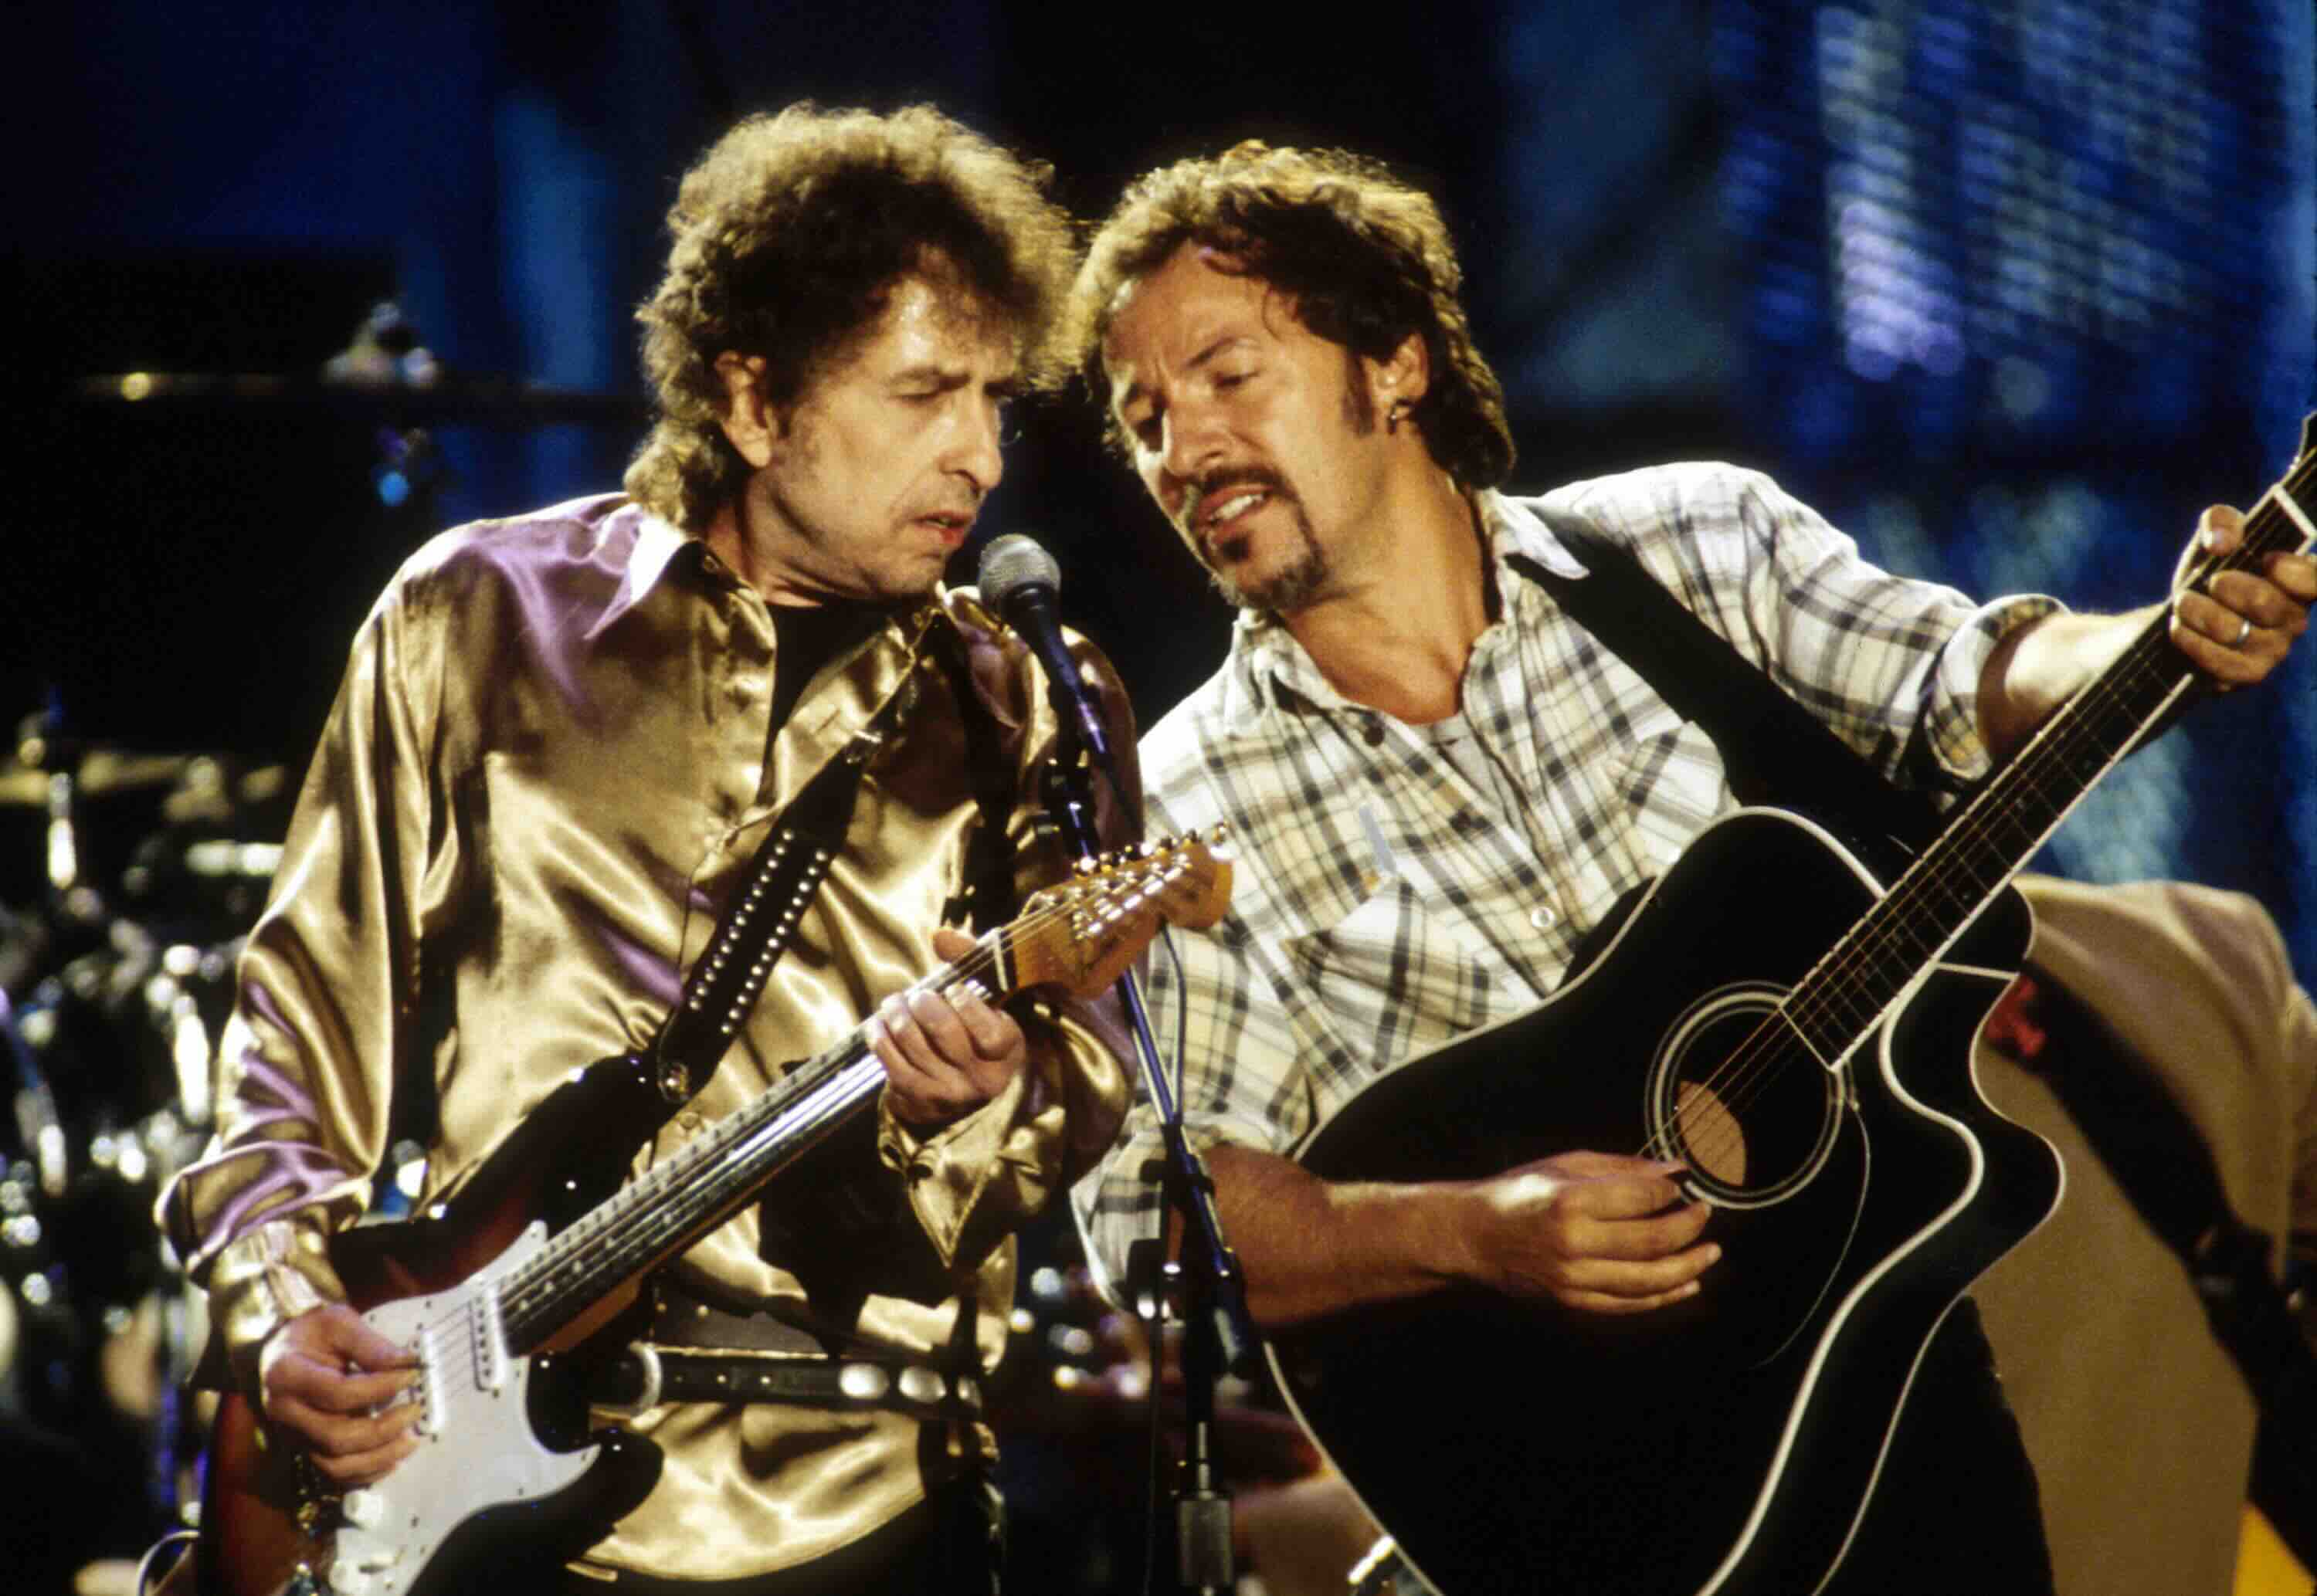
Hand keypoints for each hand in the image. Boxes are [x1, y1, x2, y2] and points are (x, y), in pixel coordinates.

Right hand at [257, 1303, 420, 1487]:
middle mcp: (285, 1412)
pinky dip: (367, 1473)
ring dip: (379, 1458)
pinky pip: (334, 1474)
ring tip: (411, 1440)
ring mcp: (293, 1435)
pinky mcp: (305, 1447)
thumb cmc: (311, 1333)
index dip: (379, 1388)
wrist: (282, 1351)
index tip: (411, 1375)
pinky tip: (394, 1458)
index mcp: (287, 1375)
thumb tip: (406, 1363)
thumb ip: (369, 1343)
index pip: (338, 1393)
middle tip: (415, 1410)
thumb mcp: (337, 1322)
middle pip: (336, 1437)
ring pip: (334, 1464)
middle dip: (383, 1429)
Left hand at [871, 925, 1028, 1125]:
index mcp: (1007, 1052)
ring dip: (897, 1015)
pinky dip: (879, 1037)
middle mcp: (982, 1079)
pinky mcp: (917, 1098)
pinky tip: (878, 1023)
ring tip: (894, 1004)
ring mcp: (949, 1093)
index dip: (968, 1006)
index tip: (953, 989)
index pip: (990, 1035)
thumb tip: (940, 935)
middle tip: (919, 996)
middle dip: (924, 1004)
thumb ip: (970, 960)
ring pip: (913, 1044)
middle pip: (946, 1034)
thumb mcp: (985, 1001)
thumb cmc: (972, 1030)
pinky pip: (891, 1062)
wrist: (956, 1092)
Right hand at [1459, 1150, 1717, 1314]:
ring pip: (1647, 1280)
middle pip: (1652, 1241)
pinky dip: (1661, 1296)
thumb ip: (1622, 1168)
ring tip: (1709, 1254)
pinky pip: (1628, 1303)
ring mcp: (1573, 1278)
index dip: (1672, 1193)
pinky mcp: (1572, 1301)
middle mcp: (1574, 1243)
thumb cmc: (1518, 1193)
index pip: (1642, 1199)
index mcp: (1572, 1201)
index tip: (1685, 1188)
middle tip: (1705, 1216)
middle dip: (1689, 1228)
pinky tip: (1685, 1284)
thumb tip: (1674, 1171)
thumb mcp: (1565, 1165)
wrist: (1473, 1236)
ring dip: (1687, 1267)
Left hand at [2169, 504, 2314, 688]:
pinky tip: (2179, 627)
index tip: (2267, 559)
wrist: (2180, 617)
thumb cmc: (2209, 572)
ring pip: (2232, 631)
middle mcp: (2295, 618)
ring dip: (2196, 612)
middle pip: (2265, 604)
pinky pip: (2217, 661)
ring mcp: (2274, 650)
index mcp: (2301, 581)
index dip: (2295, 572)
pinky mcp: (2247, 675)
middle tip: (2208, 582)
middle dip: (2224, 588)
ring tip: (2183, 603)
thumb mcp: (2213, 538)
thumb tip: (2222, 541)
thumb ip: (2221, 521)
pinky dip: (2189, 639)